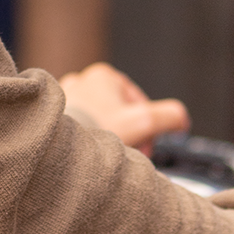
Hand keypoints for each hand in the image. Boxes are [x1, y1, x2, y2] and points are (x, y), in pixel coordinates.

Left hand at [59, 62, 189, 154]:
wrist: (53, 149)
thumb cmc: (96, 132)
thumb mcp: (144, 123)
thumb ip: (170, 117)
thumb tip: (181, 120)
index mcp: (103, 75)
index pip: (138, 104)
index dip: (147, 129)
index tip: (144, 148)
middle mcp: (80, 81)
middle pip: (118, 115)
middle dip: (128, 136)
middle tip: (127, 156)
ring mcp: (63, 99)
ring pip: (99, 123)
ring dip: (109, 141)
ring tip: (107, 158)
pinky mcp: (52, 118)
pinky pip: (80, 131)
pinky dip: (89, 143)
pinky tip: (90, 158)